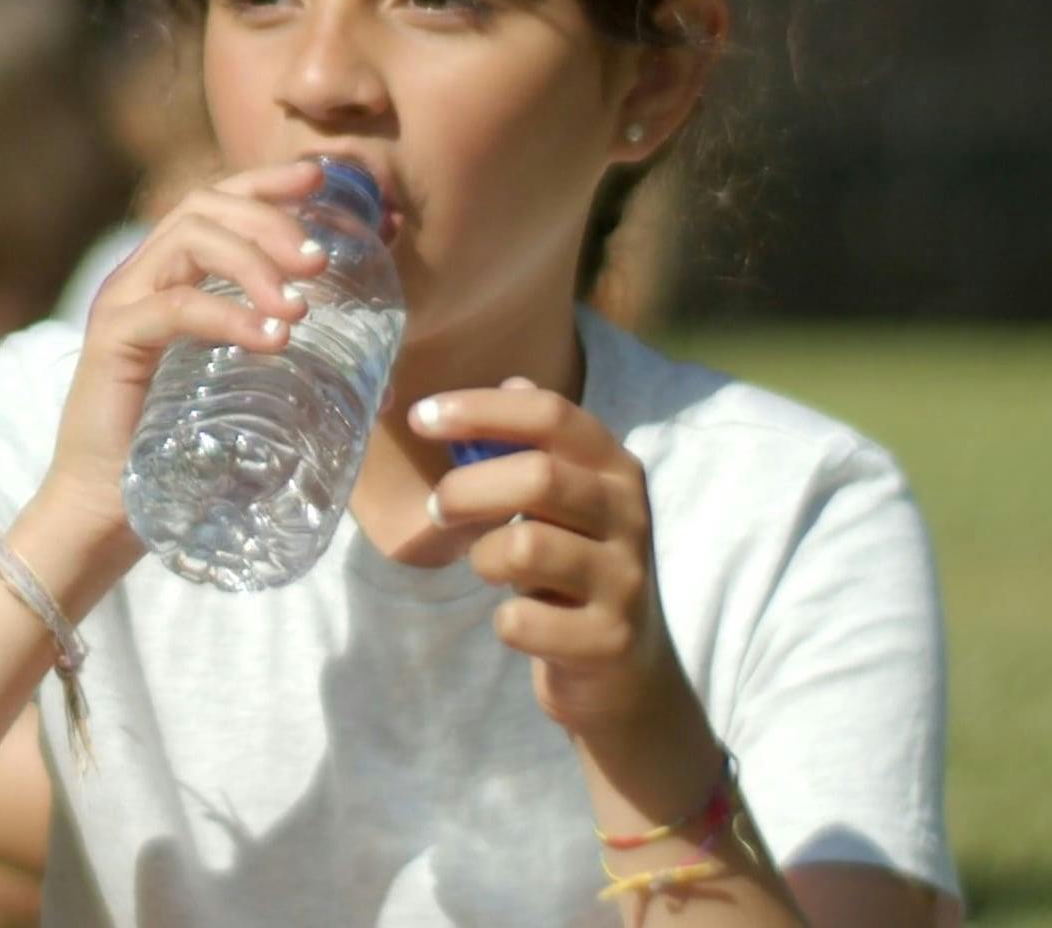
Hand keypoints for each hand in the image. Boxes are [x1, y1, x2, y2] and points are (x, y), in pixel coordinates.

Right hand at [34, 160, 332, 540]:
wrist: (101, 513)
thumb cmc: (172, 456)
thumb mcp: (240, 395)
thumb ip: (292, 373)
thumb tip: (384, 380)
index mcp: (168, 277)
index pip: (215, 202)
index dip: (267, 182)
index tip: (321, 180)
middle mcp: (140, 277)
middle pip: (205, 207)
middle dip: (271, 219)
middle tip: (320, 260)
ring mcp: (123, 303)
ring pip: (190, 240)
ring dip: (255, 260)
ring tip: (299, 307)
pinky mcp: (113, 340)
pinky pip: (176, 305)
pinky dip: (228, 313)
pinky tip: (271, 338)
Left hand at [416, 378, 692, 739]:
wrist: (628, 675)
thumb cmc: (578, 572)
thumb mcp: (569, 504)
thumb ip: (540, 446)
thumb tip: (509, 378)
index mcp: (615, 470)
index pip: (552, 414)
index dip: (481, 409)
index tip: (421, 416)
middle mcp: (630, 517)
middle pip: (538, 476)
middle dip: (468, 489)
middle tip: (438, 507)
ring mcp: (624, 581)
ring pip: (524, 548)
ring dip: (482, 557)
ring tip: (486, 567)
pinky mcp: (607, 641)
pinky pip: (521, 620)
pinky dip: (503, 620)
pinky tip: (517, 621)